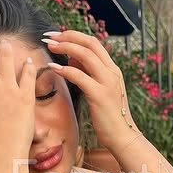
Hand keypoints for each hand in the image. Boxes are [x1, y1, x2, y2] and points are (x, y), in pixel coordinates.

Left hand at [41, 30, 138, 151]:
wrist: (123, 137)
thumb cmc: (109, 116)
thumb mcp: (99, 90)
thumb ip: (88, 73)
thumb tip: (71, 58)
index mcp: (113, 69)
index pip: (93, 43)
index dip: (74, 35)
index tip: (57, 35)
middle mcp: (112, 72)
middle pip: (90, 43)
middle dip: (67, 36)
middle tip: (49, 36)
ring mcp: (107, 82)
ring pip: (85, 55)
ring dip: (64, 47)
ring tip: (49, 46)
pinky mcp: (99, 95)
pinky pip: (79, 76)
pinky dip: (64, 69)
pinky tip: (52, 68)